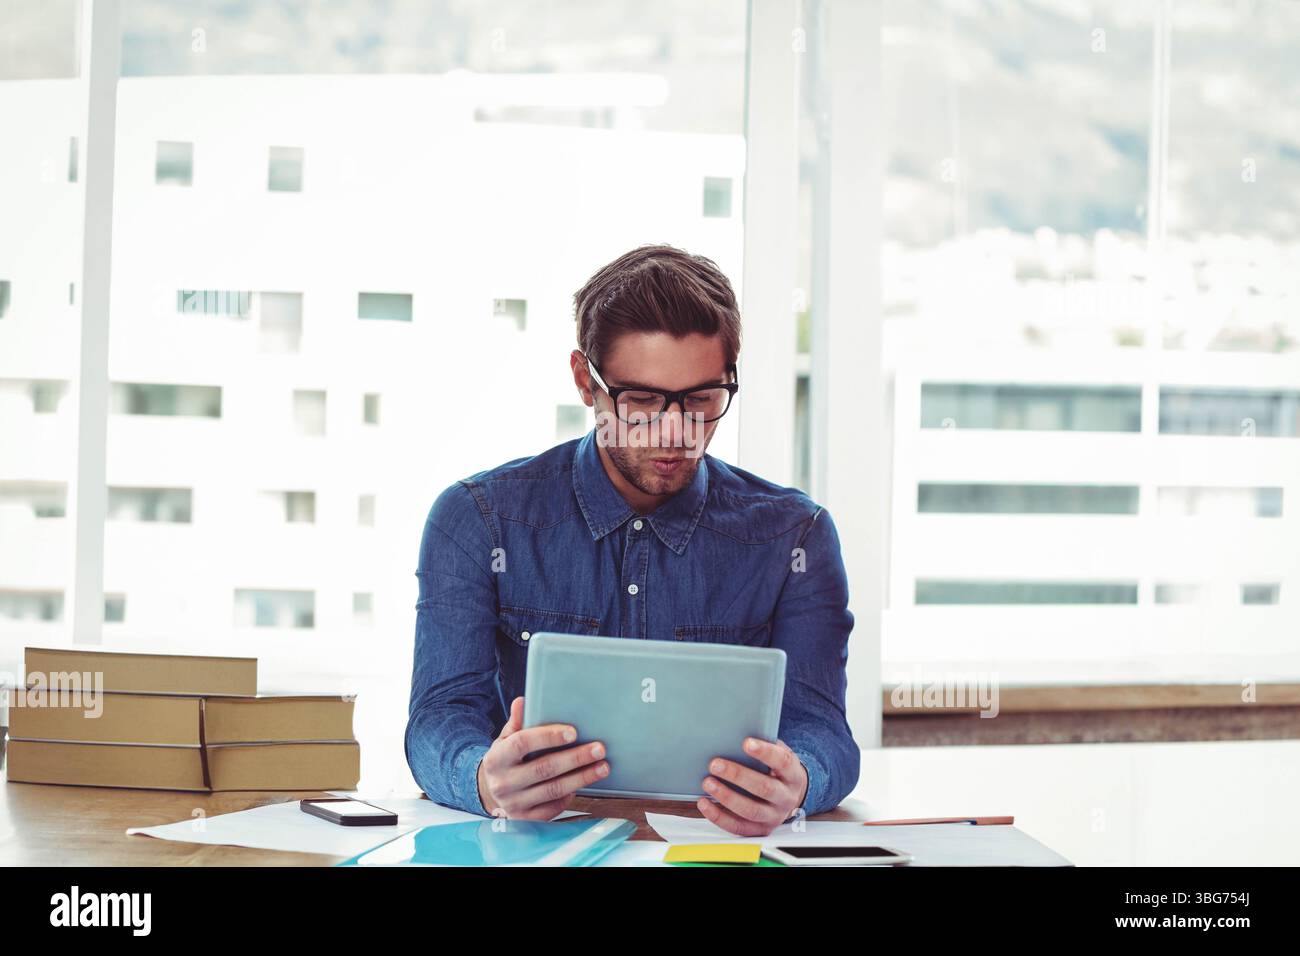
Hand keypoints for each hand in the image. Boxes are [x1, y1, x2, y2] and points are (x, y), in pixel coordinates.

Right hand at [476, 696, 609, 819]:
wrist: (490, 792)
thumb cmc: (505, 760)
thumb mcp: (505, 740)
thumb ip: (517, 722)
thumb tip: (523, 701)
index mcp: (496, 758)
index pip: (522, 743)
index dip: (548, 737)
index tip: (573, 732)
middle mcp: (503, 783)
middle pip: (544, 768)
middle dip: (575, 758)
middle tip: (599, 748)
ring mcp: (514, 804)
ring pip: (553, 789)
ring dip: (582, 777)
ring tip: (603, 767)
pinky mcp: (526, 819)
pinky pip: (553, 807)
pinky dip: (571, 795)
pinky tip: (584, 783)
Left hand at [696, 737, 808, 836]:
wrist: (790, 795)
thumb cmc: (776, 769)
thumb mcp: (777, 754)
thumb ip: (763, 746)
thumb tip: (733, 735)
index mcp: (793, 774)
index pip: (782, 762)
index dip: (765, 752)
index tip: (746, 743)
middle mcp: (787, 797)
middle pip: (764, 788)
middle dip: (737, 775)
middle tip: (715, 764)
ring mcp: (774, 816)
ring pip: (750, 810)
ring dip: (726, 797)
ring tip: (707, 783)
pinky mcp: (761, 830)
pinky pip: (738, 827)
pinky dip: (719, 816)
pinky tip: (704, 803)